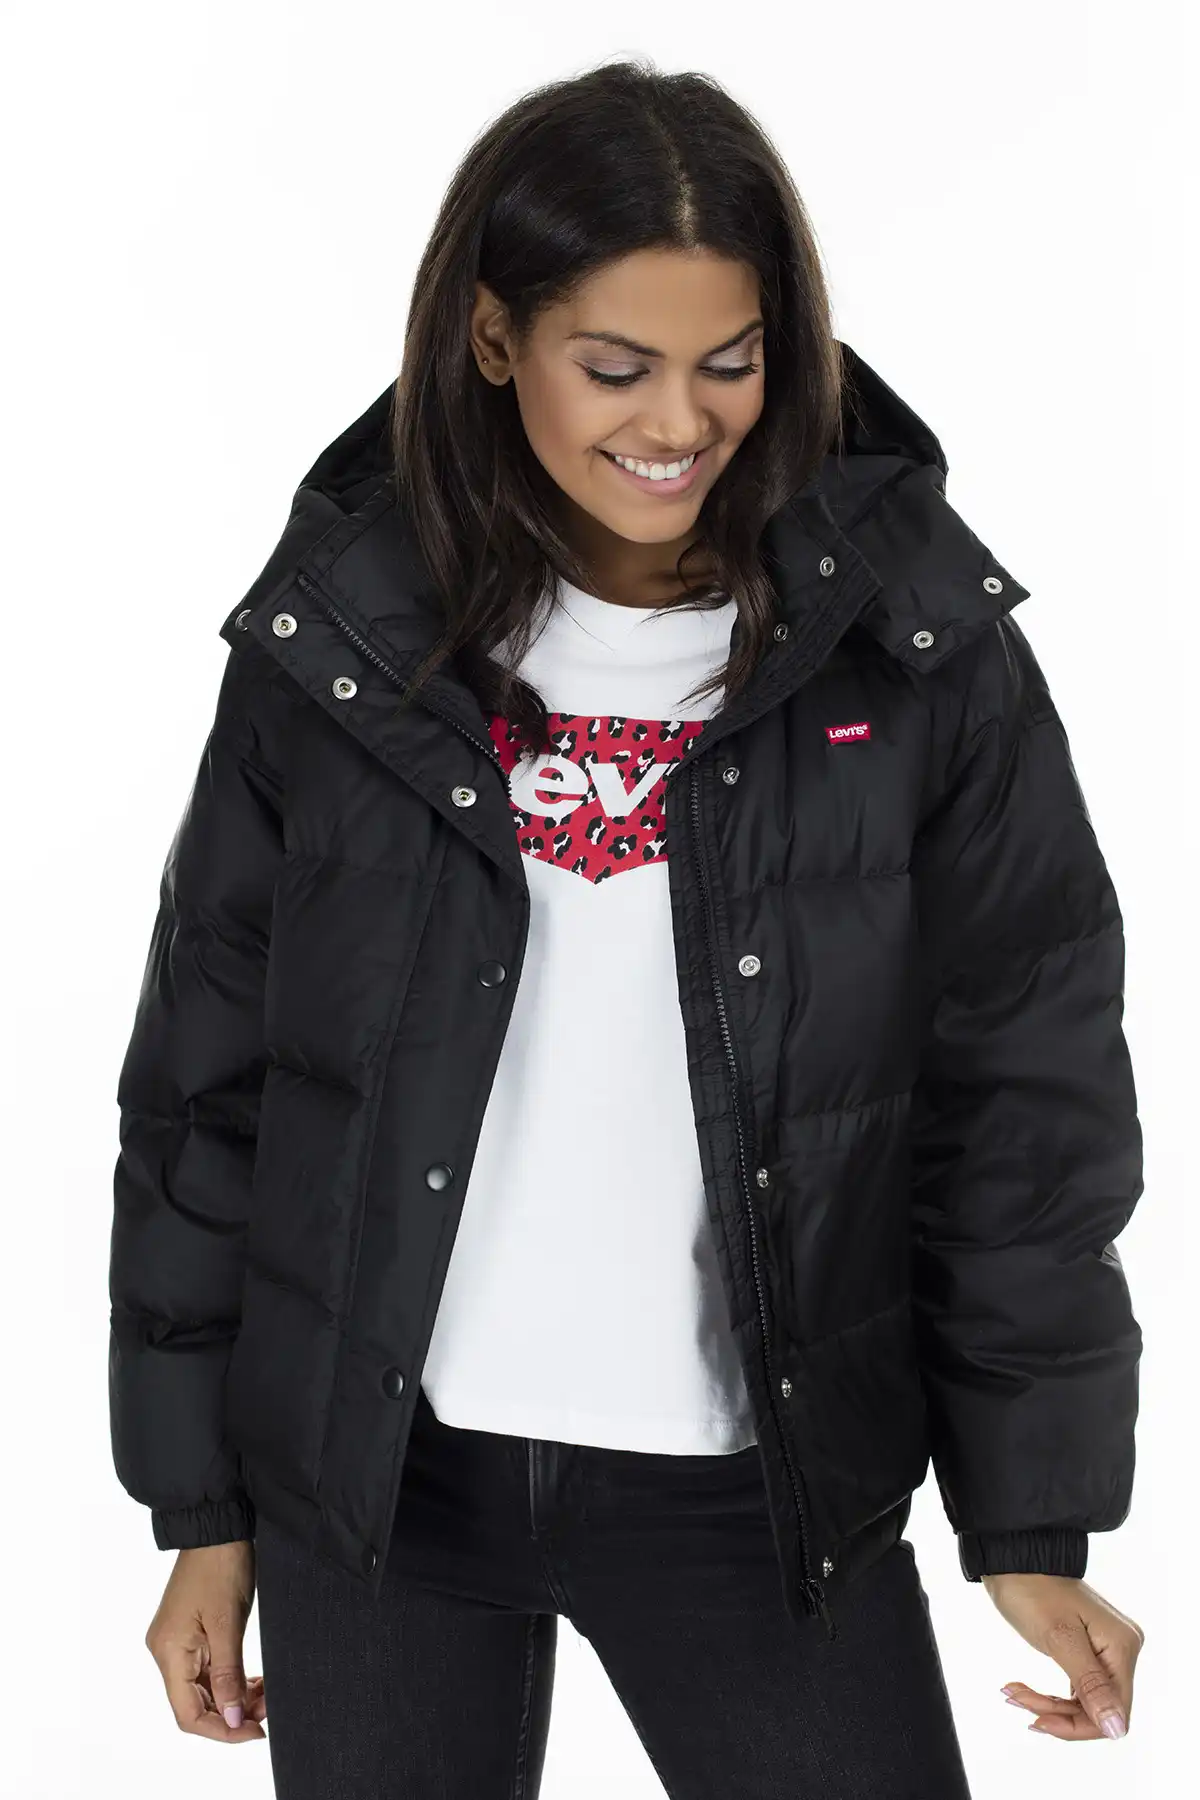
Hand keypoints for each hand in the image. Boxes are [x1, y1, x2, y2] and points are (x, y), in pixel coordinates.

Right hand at [144, 1540, 266, 1742]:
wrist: (218, 1525)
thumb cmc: (221, 1565)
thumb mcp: (228, 1622)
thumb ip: (229, 1674)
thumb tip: (231, 1719)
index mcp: (169, 1652)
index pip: (188, 1713)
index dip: (221, 1729)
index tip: (255, 1731)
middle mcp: (167, 1652)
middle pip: (196, 1704)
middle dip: (232, 1713)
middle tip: (268, 1711)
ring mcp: (178, 1642)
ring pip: (206, 1688)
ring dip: (235, 1697)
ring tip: (267, 1696)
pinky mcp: (191, 1633)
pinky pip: (210, 1669)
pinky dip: (232, 1678)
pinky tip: (255, 1682)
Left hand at [983, 1572, 1143, 1740]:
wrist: (1014, 1559)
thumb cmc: (1034, 1590)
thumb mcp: (1060, 1640)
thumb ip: (1090, 1685)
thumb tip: (1117, 1729)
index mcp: (1122, 1647)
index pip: (1115, 1711)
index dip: (1080, 1726)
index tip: (1040, 1721)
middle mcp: (1122, 1650)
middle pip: (1099, 1709)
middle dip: (1058, 1713)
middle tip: (1019, 1699)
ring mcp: (1106, 1650)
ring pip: (1085, 1701)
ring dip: (1049, 1705)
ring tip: (1015, 1693)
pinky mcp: (1088, 1651)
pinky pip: (1077, 1687)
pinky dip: (1050, 1695)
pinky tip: (1024, 1690)